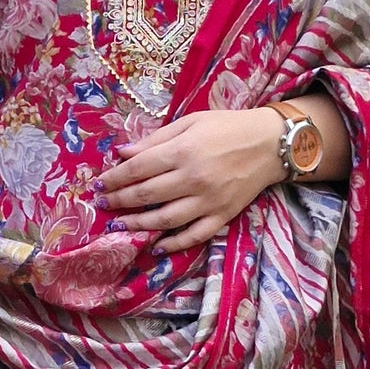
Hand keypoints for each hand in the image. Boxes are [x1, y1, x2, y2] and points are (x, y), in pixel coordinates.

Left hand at [98, 108, 281, 252]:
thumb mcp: (191, 122)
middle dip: (119, 201)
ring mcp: (208, 200)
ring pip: (165, 220)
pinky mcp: (222, 215)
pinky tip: (156, 246)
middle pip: (146, 195)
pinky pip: (193, 235)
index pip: (138, 168)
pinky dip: (173, 244)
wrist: (270, 144)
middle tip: (103, 204)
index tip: (99, 183)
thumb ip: (156, 139)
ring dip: (137, 225)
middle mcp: (193, 178)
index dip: (115, 178)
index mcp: (184, 151)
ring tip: (120, 226)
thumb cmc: (228, 127)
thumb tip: (123, 153)